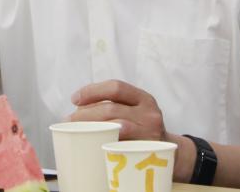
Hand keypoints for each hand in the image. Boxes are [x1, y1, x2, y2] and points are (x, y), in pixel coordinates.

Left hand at [70, 80, 195, 181]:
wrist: (169, 152)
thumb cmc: (142, 129)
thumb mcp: (136, 111)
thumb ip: (115, 105)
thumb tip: (78, 107)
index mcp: (144, 98)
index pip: (116, 87)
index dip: (92, 91)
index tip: (75, 99)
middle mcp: (149, 112)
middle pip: (111, 108)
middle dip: (85, 114)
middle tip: (69, 120)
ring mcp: (150, 132)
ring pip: (115, 126)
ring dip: (91, 128)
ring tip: (76, 131)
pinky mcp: (147, 150)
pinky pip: (121, 145)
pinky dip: (105, 143)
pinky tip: (94, 144)